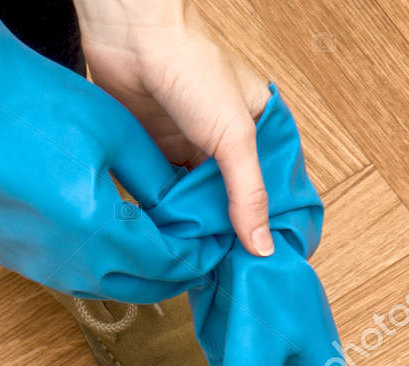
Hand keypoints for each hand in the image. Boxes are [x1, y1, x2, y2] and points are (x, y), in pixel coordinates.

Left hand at [74, 0, 274, 255]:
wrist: (134, 43)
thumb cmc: (193, 70)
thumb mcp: (233, 136)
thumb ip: (248, 193)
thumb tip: (262, 247)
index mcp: (261, 131)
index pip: (274, 189)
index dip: (271, 226)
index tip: (267, 265)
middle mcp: (228, 146)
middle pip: (234, 204)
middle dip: (230, 237)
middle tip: (228, 280)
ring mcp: (192, 153)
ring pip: (198, 207)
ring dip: (196, 234)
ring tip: (199, 272)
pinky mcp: (159, 160)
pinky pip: (167, 201)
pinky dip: (168, 222)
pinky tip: (170, 247)